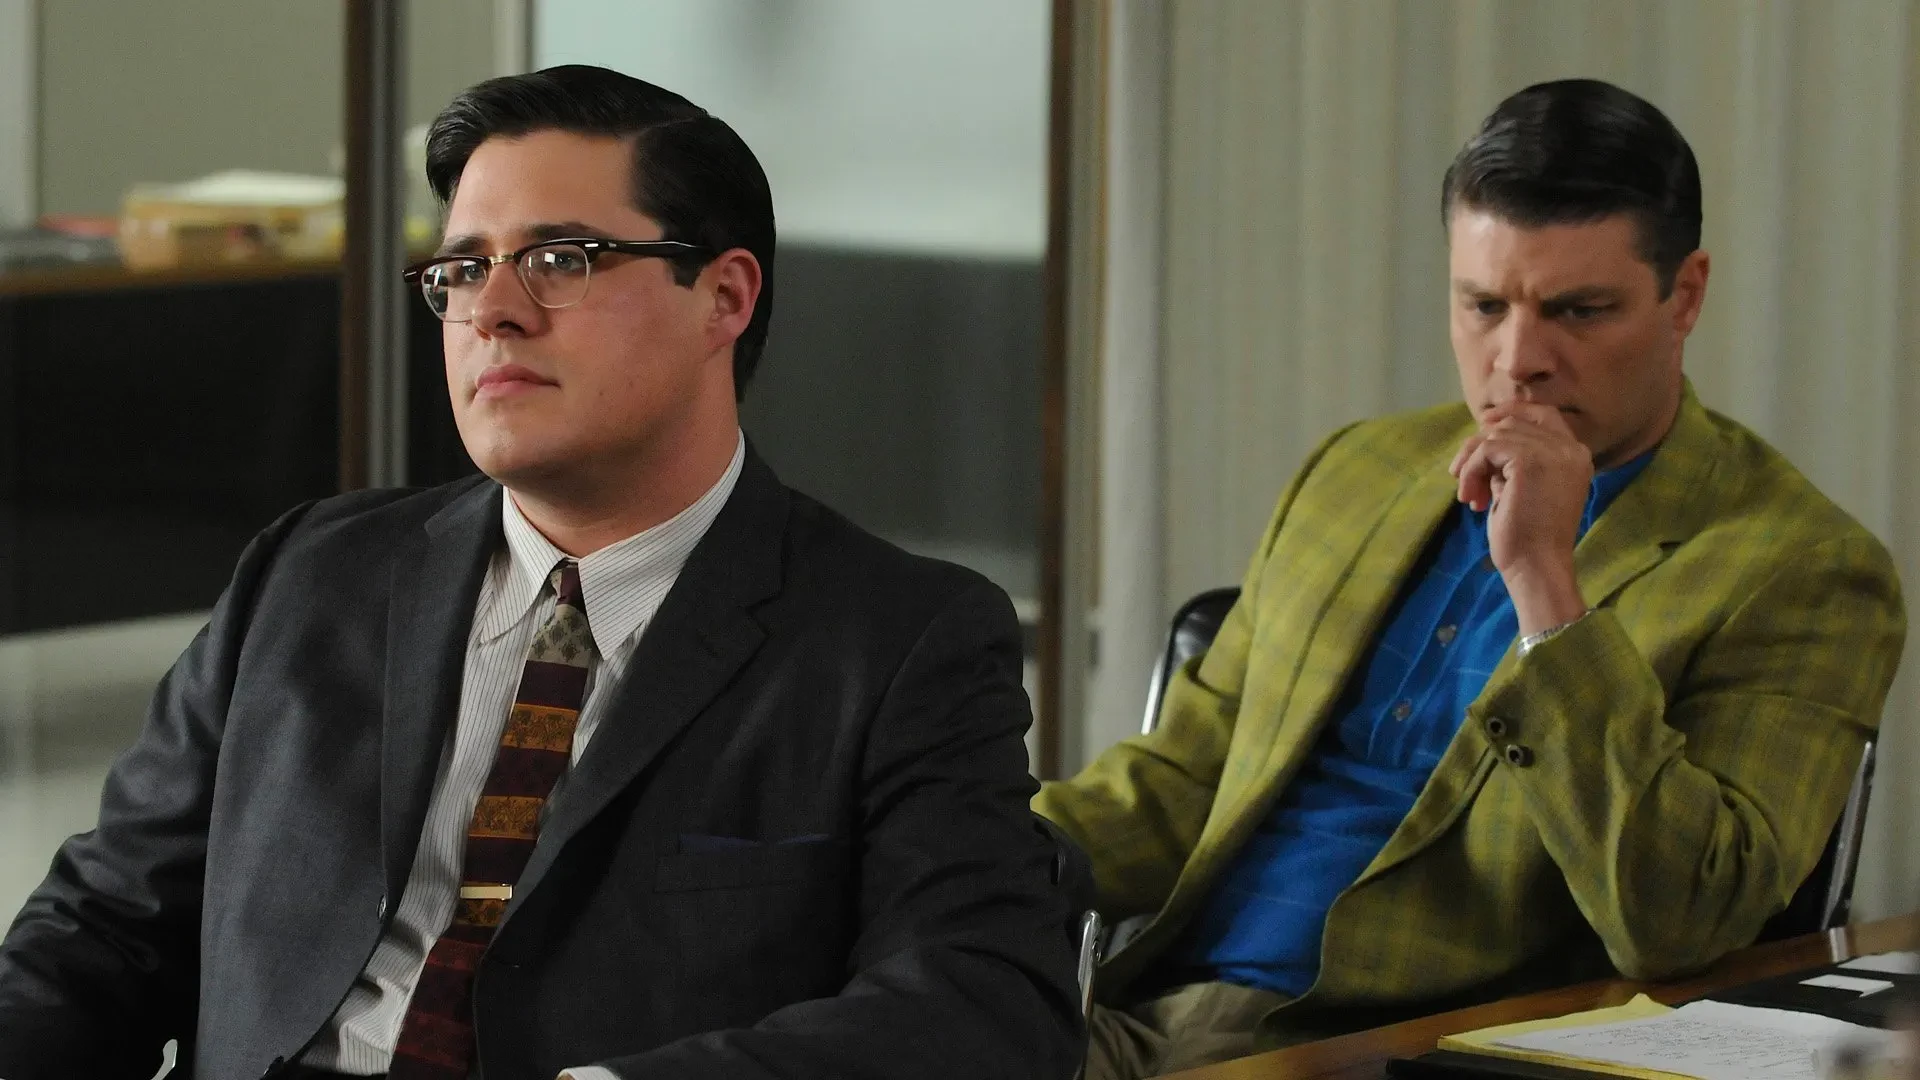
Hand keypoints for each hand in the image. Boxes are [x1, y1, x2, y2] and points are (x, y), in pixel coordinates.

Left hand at [1449, 402, 1591, 633]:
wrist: (1537, 567)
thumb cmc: (1527, 539)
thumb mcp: (1520, 489)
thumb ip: (1510, 463)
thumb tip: (1482, 437)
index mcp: (1576, 456)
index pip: (1544, 414)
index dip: (1511, 413)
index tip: (1482, 425)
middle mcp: (1571, 449)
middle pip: (1512, 424)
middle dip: (1480, 448)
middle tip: (1465, 481)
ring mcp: (1554, 453)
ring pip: (1496, 435)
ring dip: (1472, 463)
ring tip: (1469, 496)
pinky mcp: (1530, 461)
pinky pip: (1488, 448)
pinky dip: (1472, 470)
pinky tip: (1471, 497)